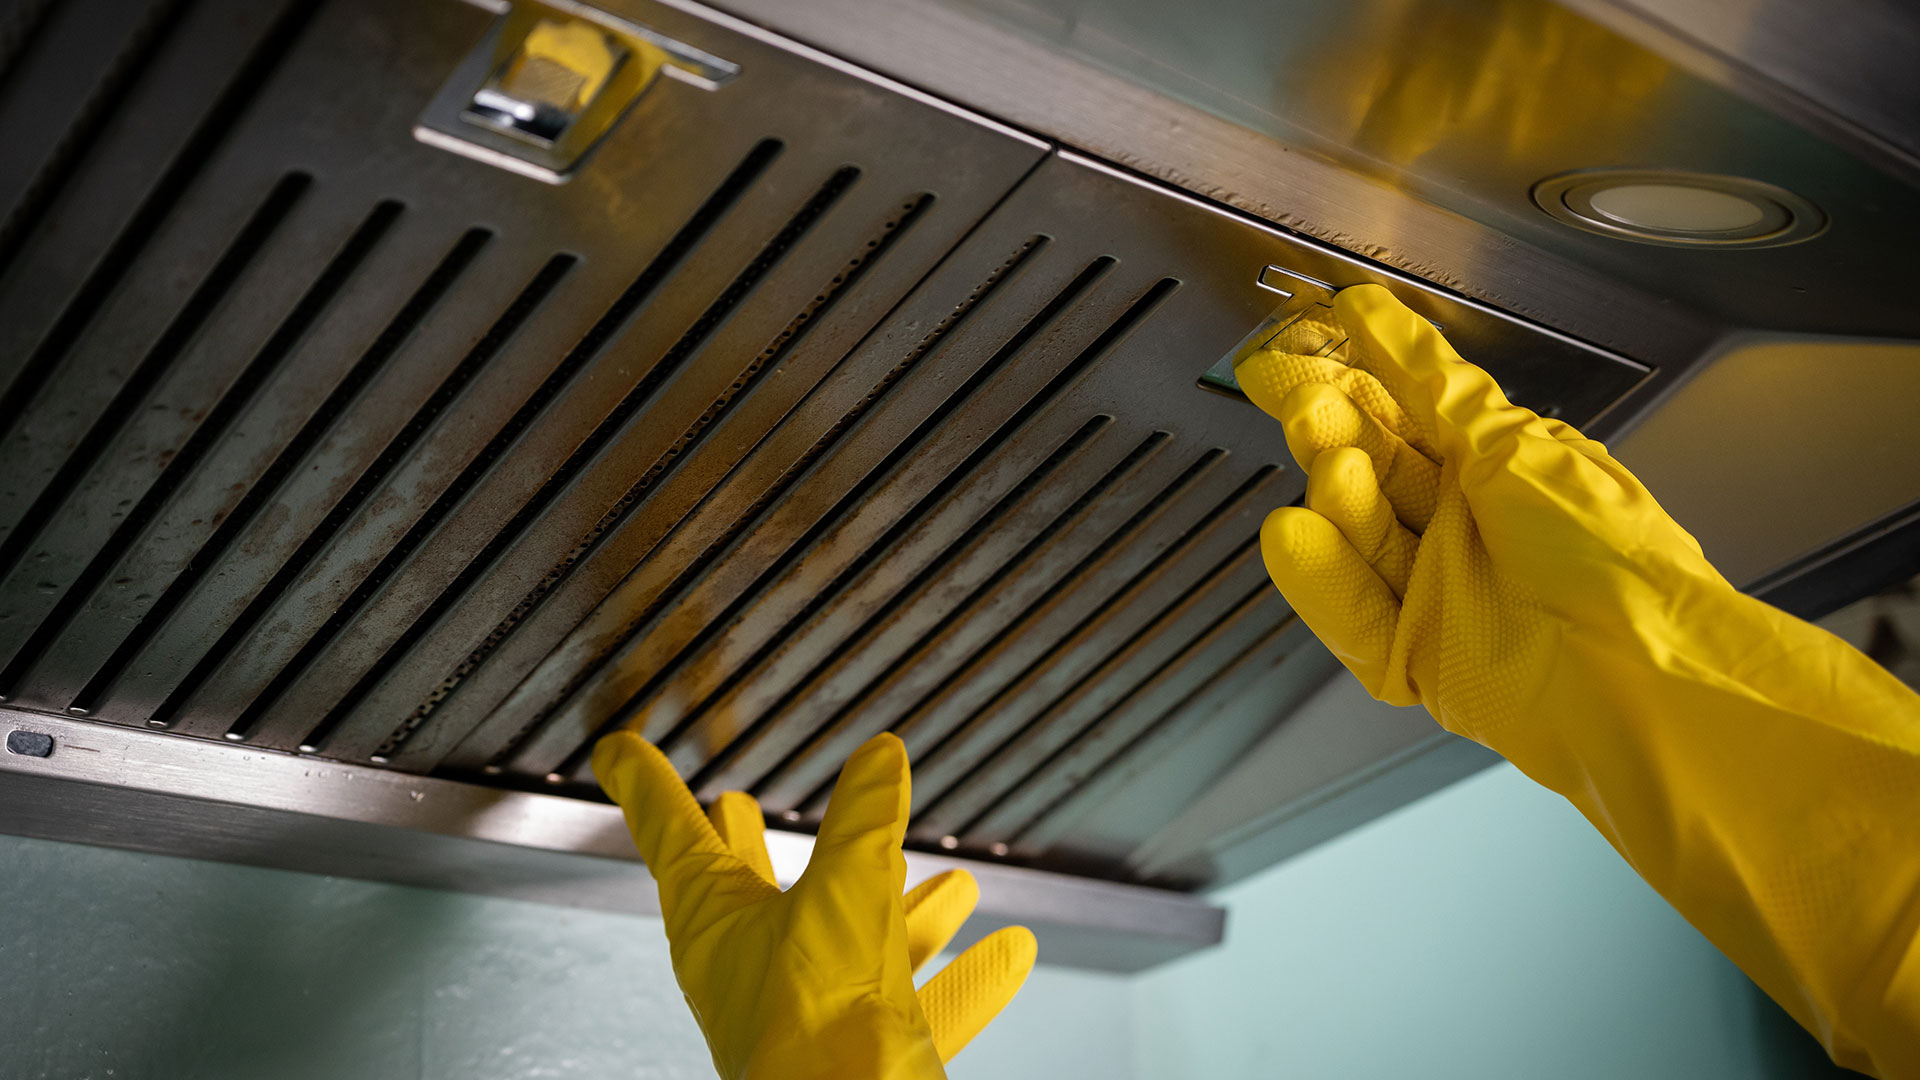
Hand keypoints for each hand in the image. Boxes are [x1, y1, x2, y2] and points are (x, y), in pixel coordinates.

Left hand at [593, 730, 1035, 1079]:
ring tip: (947, 881)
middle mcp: (755, 971)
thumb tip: (879, 760)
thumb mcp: (843, 894)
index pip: (674, 836)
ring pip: (856, 948)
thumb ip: (865, 823)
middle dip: (754, 846)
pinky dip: (965, 978)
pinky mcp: (863, 1054)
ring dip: (907, 912)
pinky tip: (1004, 955)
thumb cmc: (813, 1028)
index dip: (649, 786)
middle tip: (738, 807)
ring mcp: (810, 1015)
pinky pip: (923, 1007)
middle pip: (751, 892)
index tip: (621, 753)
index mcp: (718, 925)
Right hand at [1235, 283, 1720, 740]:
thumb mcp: (1513, 443)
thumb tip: (1378, 316)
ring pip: (1360, 537)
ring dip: (1335, 498)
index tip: (1308, 339)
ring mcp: (1437, 591)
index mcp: (1499, 469)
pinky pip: (1351, 614)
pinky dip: (1321, 577)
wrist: (1634, 670)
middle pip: (1373, 470)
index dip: (1355, 374)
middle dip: (1334, 431)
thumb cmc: (1608, 554)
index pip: (1407, 410)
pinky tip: (1297, 538)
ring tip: (1330, 468)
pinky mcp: (1414, 656)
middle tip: (1297, 400)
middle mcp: (1465, 528)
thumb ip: (1432, 383)